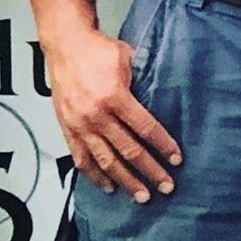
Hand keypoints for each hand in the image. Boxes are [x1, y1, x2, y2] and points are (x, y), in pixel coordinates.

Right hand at [46, 25, 181, 201]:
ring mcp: (80, 125)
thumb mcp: (127, 59)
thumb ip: (142, 81)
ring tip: (141, 195)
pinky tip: (108, 187)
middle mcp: (97, 115)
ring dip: (126, 181)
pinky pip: (82, 158)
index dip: (163, 146)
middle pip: (129, 151)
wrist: (65, 44)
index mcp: (114, 96)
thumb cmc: (97, 50)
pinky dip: (95, 176)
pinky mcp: (67, 129)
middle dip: (150, 171)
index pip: (145, 129)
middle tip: (166, 186)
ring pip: (106, 161)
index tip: (176, 160)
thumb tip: (163, 97)